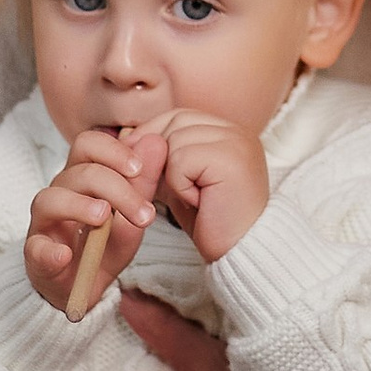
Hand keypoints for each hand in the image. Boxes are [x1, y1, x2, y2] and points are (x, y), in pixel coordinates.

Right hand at [23, 125, 166, 313]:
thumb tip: (156, 141)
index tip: (139, 170)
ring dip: (80, 206)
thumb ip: (144, 182)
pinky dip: (49, 251)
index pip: (88, 144)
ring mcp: (44, 223)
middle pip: (79, 172)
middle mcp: (59, 192)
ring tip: (103, 218)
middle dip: (116, 188)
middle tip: (144, 214)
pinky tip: (65, 255)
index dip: (113, 151)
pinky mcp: (36, 255)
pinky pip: (35, 248)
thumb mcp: (132, 215)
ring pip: (51, 200)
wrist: (86, 287)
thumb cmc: (105, 244)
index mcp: (81, 177)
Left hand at [156, 107, 269, 264]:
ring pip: (175, 139)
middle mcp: (237, 131)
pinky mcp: (230, 158)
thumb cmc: (213, 223)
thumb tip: (128, 136)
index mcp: (230, 132)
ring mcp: (236, 142)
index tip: (141, 166)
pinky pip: (181, 159)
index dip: (154, 137)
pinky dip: (179, 185)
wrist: (241, 253)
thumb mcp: (183, 182)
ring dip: (172, 174)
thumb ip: (164, 156)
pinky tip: (199, 202)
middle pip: (176, 121)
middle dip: (159, 153)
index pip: (180, 116)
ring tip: (193, 197)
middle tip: (169, 189)